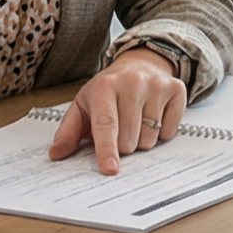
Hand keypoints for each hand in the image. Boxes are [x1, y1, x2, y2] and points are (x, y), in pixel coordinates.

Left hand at [50, 48, 187, 172]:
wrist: (139, 64)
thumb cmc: (108, 90)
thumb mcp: (83, 106)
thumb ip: (68, 132)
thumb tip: (56, 154)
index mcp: (104, 87)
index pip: (106, 124)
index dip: (107, 149)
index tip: (109, 169)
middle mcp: (132, 83)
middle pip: (129, 139)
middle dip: (122, 145)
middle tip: (120, 128)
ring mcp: (156, 85)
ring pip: (149, 139)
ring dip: (141, 140)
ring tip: (136, 120)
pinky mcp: (176, 89)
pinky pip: (169, 132)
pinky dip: (161, 132)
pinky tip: (153, 115)